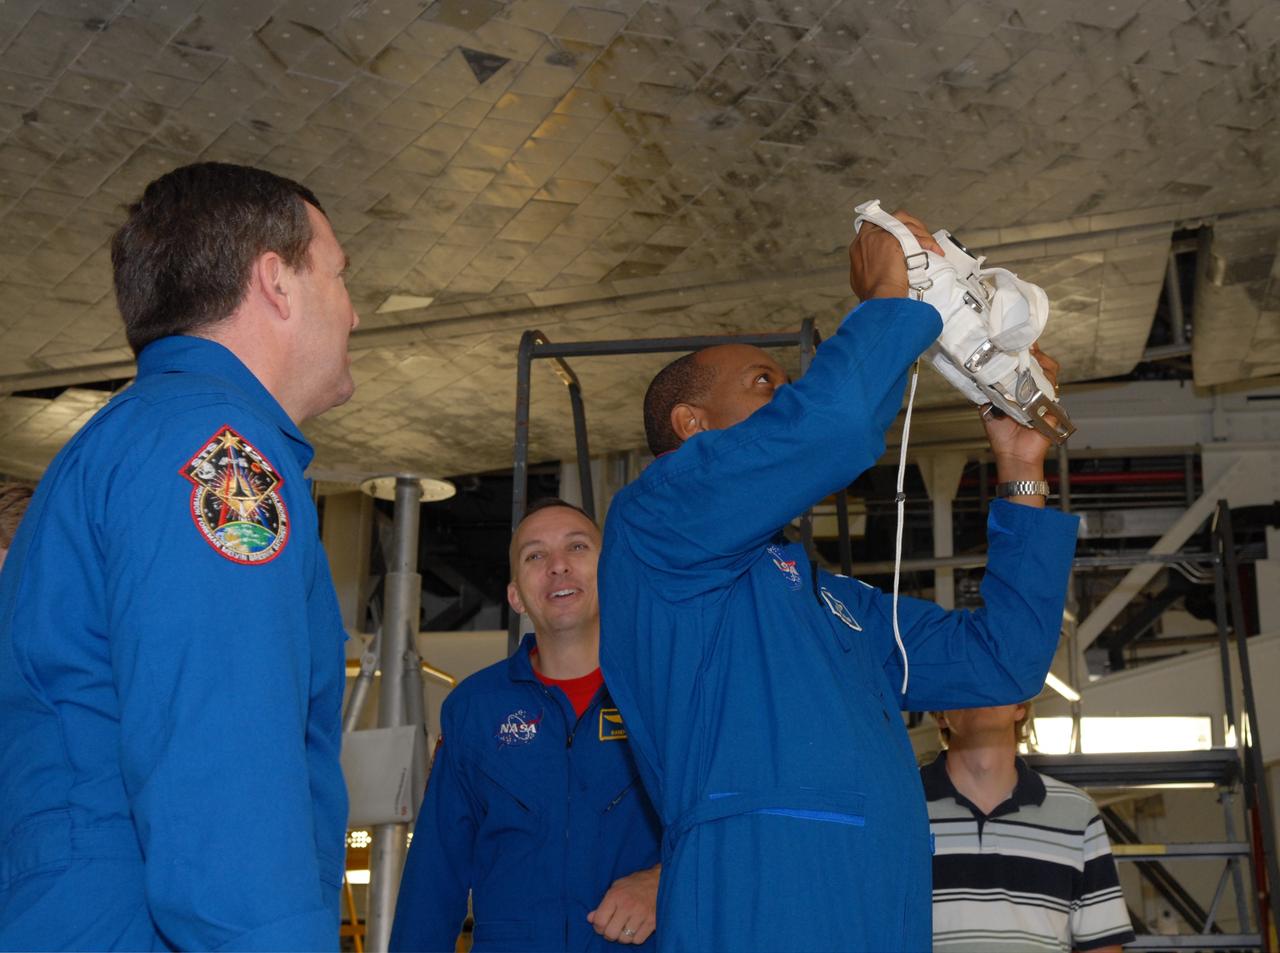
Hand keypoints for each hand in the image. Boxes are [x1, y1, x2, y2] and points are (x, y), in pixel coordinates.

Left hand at [587, 864, 659, 944]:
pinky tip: (635, 929)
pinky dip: (635, 938)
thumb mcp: (616, 888)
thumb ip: (602, 904)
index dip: (598, 927)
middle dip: (609, 934)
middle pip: (611, 933)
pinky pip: (638, 940)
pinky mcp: (652, 921)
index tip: (602, 924)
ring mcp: (641, 914)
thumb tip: (590, 918)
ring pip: (624, 939)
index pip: (600, 921)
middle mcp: (628, 906)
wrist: (659, 880)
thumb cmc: (635, 884)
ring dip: (622, 937)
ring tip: (624, 928)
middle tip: (612, 928)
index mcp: (616, 896)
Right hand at [849, 208, 942, 299]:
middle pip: (894, 218)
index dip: (892, 223)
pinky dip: (928, 242)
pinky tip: (934, 251)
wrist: (880, 299)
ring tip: (931, 247)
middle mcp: (868, 236)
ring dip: (922, 234)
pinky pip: (917, 236)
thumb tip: (878, 266)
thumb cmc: (873, 295)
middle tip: (921, 236)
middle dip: (911, 224)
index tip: (903, 228)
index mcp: (859, 245)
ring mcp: (881, 236)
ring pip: (908, 224)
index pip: (875, 223)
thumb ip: (869, 265)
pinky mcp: (895, 240)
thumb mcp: (861, 278)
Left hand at [982, 344, 1060, 502]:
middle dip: (1033, 351)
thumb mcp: (989, 407)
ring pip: (1049, 371)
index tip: (1015, 339)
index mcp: (1021, 389)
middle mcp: (1035, 391)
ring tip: (1028, 357)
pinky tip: (1033, 376)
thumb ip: (987, 391)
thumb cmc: (1003, 435)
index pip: (1027, 365)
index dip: (1025, 352)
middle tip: (1023, 345)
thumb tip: (976, 374)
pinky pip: (1052, 388)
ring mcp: (1045, 397)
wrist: (1013, 455)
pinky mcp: (1053, 406)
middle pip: (1042, 363)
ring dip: (1039, 362)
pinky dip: (1044, 380)